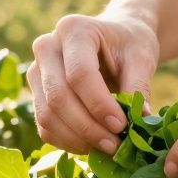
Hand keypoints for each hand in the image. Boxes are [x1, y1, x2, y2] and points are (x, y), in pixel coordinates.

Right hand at [28, 12, 159, 155]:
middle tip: (116, 145)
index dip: (99, 104)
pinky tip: (92, 146)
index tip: (122, 125)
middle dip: (87, 127)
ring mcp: (36, 71)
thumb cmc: (128, 44)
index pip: (79, 74)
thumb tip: (141, 121)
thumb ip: (139, 87)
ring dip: (77, 138)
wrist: (114, 39)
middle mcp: (46, 47)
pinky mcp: (36, 93)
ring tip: (108, 147)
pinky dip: (67, 142)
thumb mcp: (141, 57)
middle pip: (58, 96)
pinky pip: (44, 126)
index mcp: (73, 29)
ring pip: (47, 114)